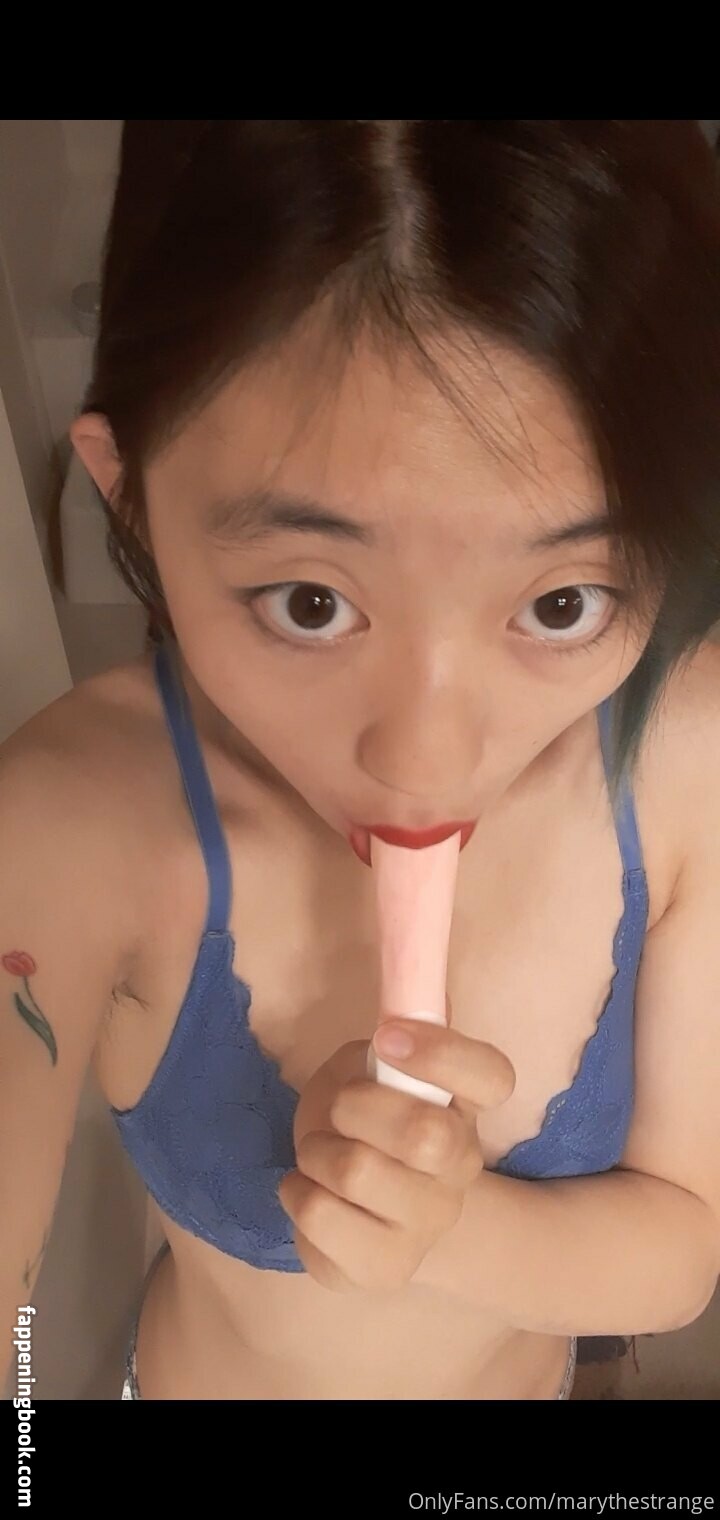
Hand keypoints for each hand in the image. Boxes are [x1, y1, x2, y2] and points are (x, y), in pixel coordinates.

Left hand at [278, 1014, 515, 1292]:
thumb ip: (395, 1034)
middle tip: (339, 1110)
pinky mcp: (383, 1271)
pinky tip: (309, 1191)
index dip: (442, 1053)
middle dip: (355, 1107)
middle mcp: (461, 1170)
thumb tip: (401, 999)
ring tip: (320, 1152)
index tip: (388, 1038)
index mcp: (467, 1107)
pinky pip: (318, 1218)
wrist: (372, 1208)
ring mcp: (427, 1227)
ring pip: (355, 1171)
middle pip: (422, 1134)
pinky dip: (295, 1193)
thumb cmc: (369, 1116)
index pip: (490, 1075)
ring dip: (316, 1149)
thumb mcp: (379, 1065)